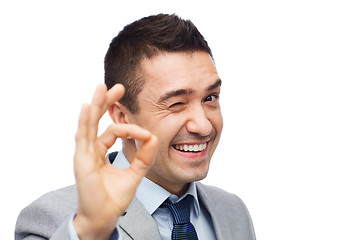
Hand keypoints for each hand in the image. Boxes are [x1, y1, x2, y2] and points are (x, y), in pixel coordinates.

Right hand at [73, 84, 157, 239]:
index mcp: (101, 151)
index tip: (147, 135)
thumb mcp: (135, 173)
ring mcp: (84, 154)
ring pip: (89, 123)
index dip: (132, 129)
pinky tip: (89, 106)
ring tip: (102, 86)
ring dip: (96, 104)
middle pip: (97, 120)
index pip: (114, 131)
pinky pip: (83, 138)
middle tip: (118, 87)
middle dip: (106, 102)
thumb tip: (154, 138)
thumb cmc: (114, 197)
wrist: (105, 217)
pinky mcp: (82, 161)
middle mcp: (91, 149)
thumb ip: (144, 157)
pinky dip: (85, 121)